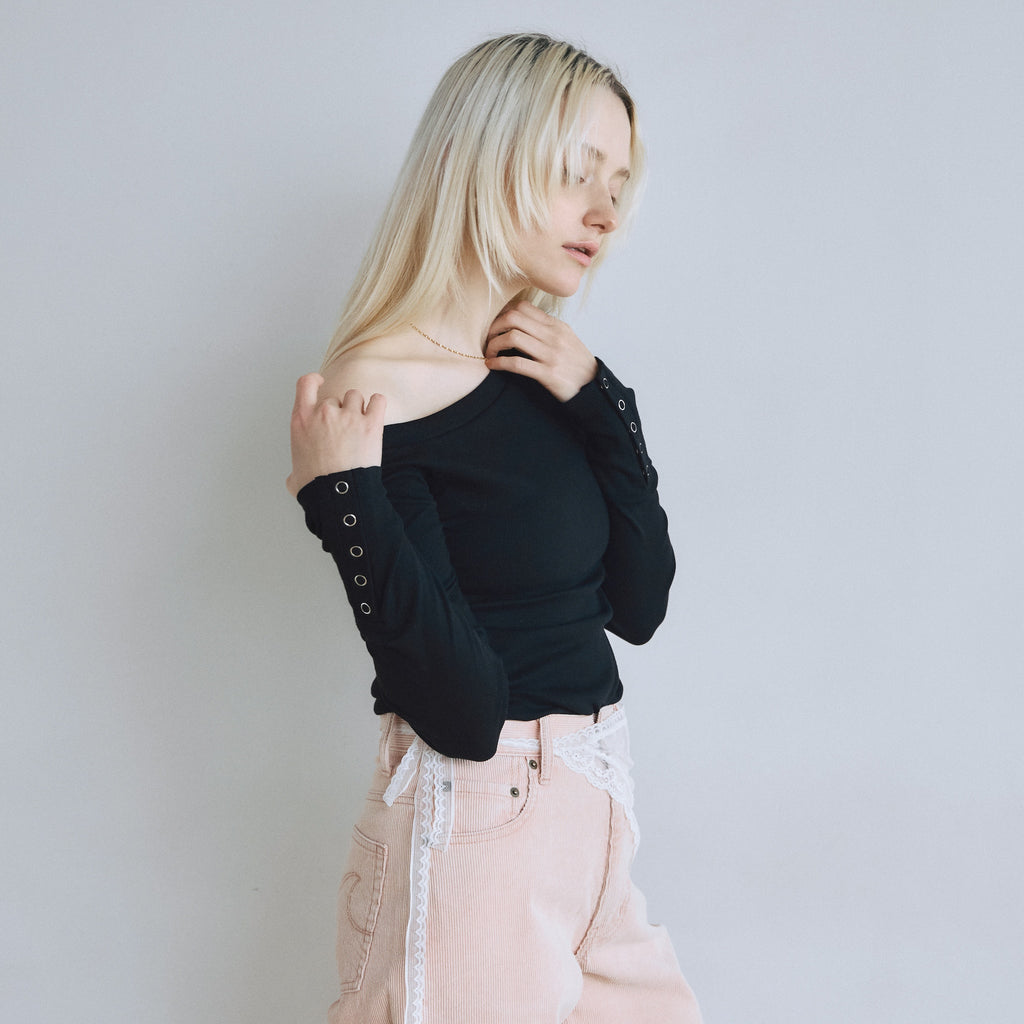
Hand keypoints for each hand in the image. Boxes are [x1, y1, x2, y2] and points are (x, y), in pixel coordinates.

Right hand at [286, 374, 386, 495]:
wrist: (339, 495)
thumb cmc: (316, 487)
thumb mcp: (294, 473)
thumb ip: (295, 467)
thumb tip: (294, 479)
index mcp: (301, 420)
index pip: (305, 383)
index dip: (314, 380)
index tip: (320, 381)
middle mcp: (324, 413)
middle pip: (335, 398)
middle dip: (340, 411)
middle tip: (343, 432)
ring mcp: (348, 416)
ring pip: (355, 396)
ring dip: (358, 408)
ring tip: (359, 426)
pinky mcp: (370, 424)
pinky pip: (378, 400)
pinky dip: (377, 405)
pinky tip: (376, 413)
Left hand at [484, 301, 596, 401]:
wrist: (594, 388)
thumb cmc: (576, 365)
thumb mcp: (566, 340)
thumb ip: (546, 330)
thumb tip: (521, 322)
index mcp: (556, 326)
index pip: (523, 307)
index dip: (502, 314)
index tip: (495, 327)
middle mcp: (553, 336)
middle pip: (513, 318)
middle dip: (493, 327)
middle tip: (487, 339)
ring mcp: (551, 354)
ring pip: (512, 337)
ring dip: (493, 345)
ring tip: (489, 354)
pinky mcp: (548, 374)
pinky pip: (516, 363)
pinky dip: (499, 363)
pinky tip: (492, 365)